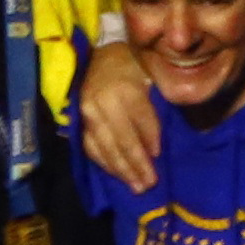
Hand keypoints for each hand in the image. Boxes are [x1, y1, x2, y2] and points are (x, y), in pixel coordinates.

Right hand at [73, 50, 160, 194]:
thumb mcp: (152, 75)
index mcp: (123, 88)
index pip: (140, 118)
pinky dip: (105, 163)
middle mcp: (101, 103)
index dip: (150, 138)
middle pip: (122, 138)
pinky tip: (117, 175)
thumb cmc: (135, 67)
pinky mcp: (81, 122)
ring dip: (121, 170)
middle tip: (150, 184)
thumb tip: (163, 137)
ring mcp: (88, 114)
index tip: (158, 157)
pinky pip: (91, 147)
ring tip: (137, 187)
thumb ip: (158, 101)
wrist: (102, 57)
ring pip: (104, 147)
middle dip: (137, 164)